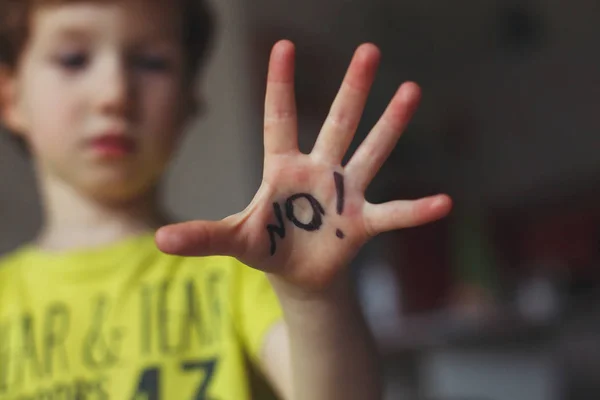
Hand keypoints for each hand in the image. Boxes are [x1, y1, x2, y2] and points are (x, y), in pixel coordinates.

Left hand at [155, 40, 451, 290]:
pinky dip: (416, 210)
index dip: (281, 84)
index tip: (283, 45)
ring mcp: (343, 193)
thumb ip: (202, 237)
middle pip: (337, 122)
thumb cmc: (266, 246)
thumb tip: (159, 240)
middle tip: (370, 50)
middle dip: (353, 88)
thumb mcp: (233, 239)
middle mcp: (318, 170)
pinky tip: (444, 202)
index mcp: (282, 168)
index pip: (280, 117)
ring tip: (411, 91)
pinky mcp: (362, 222)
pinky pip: (393, 213)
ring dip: (390, 124)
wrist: (297, 273)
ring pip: (370, 151)